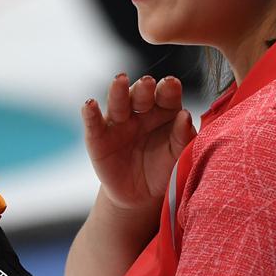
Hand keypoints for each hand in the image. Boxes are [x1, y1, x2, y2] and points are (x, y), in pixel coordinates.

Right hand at [81, 74, 195, 212]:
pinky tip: (89, 104)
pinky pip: (93, 122)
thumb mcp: (178, 155)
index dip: (169, 89)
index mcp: (164, 110)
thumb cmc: (164, 169)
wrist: (140, 196)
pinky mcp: (98, 137)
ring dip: (118, 90)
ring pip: (118, 101)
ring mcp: (118, 122)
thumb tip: (185, 116)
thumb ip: (183, 136)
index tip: (172, 84)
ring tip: (120, 80)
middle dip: (144, 87)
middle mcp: (141, 111)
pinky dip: (89, 113)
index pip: (167, 96)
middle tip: (148, 82)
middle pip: (142, 94)